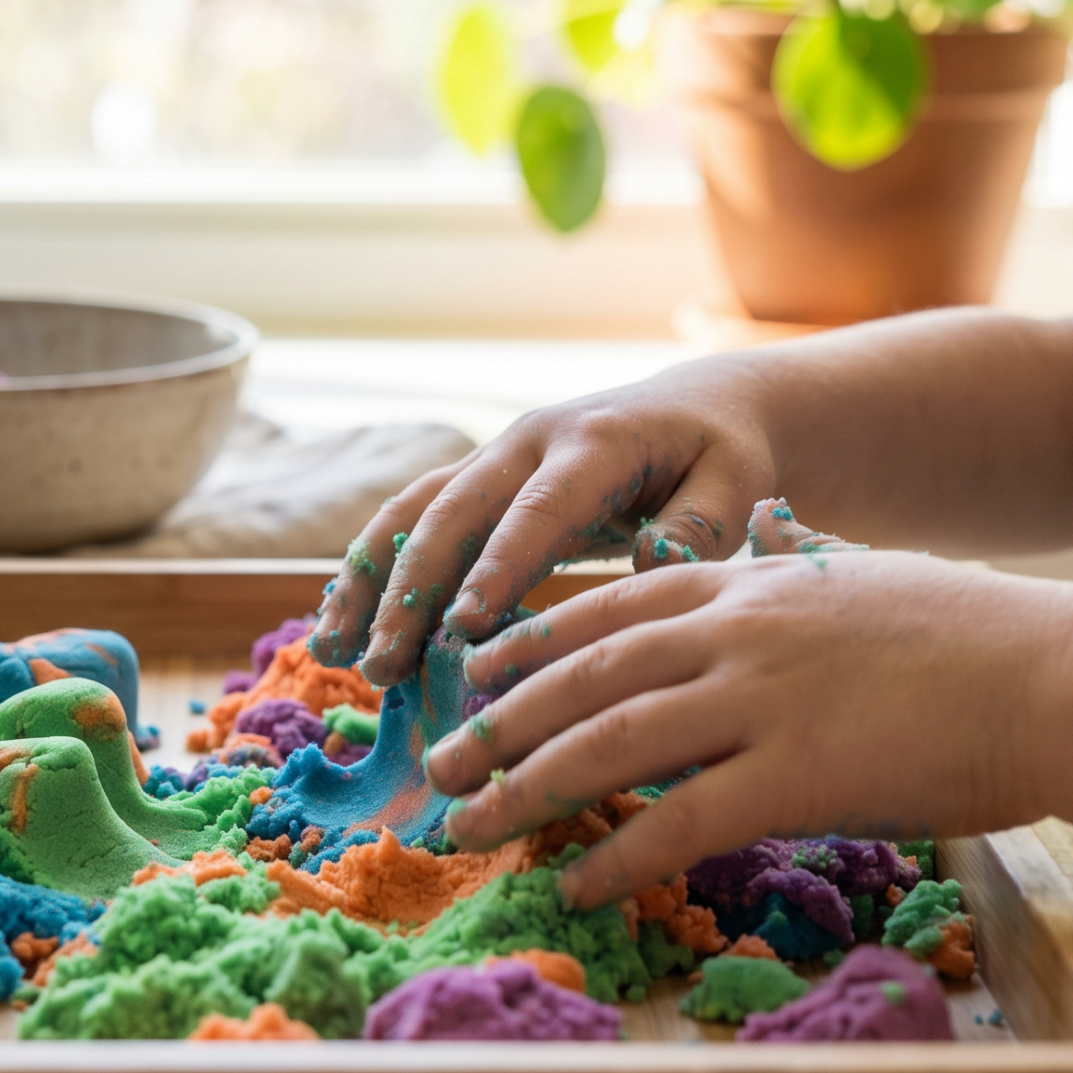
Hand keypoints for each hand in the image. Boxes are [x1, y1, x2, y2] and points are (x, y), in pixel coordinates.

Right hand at [308, 362, 779, 686]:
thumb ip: (700, 526)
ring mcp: (493, 460)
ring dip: (369, 582)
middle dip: (409, 589)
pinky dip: (373, 573)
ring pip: (412, 513)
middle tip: (383, 664)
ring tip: (336, 652)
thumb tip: (652, 567)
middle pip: (451, 511)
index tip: (464, 627)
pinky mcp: (477, 484)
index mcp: (594, 441)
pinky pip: (411, 523)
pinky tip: (342, 628)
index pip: (537, 509)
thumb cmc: (722, 455)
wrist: (698, 408)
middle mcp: (527, 442)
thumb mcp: (736, 482)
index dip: (498, 567)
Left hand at [426, 550, 1072, 908]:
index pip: (608, 608)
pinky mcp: (797, 774)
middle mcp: (737, 632)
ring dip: (524, 791)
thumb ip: (781, 610)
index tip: (472, 669)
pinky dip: (614, 856)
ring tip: (469, 829)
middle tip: (437, 764)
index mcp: (750, 583)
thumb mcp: (857, 593)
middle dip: (496, 722)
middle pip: (581, 678)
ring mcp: (762, 700)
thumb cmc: (977, 641)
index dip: (528, 642)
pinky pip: (678, 822)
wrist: (1063, 673)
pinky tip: (574, 885)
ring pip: (605, 745)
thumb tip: (733, 633)